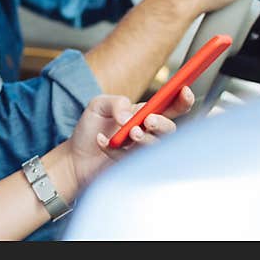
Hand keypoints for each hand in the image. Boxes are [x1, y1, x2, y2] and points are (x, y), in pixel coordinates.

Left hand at [67, 87, 193, 188]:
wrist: (75, 157)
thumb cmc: (90, 129)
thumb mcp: (98, 105)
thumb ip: (116, 102)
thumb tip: (129, 116)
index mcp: (145, 115)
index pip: (172, 108)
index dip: (182, 100)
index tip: (184, 90)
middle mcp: (149, 134)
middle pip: (170, 130)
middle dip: (162, 124)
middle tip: (148, 121)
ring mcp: (143, 153)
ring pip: (157, 147)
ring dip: (144, 139)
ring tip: (128, 133)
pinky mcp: (134, 168)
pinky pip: (133, 160)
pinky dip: (115, 150)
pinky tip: (100, 141)